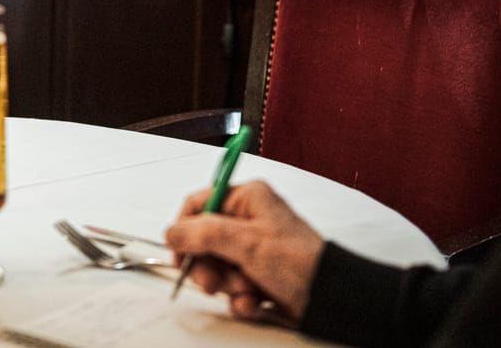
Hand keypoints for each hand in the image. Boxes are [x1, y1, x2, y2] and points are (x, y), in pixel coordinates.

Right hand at [164, 181, 324, 322]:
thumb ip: (203, 234)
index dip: (184, 230)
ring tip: (246, 290)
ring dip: (227, 284)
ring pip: (216, 266)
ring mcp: (253, 248)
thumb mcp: (246, 243)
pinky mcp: (257, 273)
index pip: (198, 204)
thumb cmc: (300, 263)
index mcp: (247, 198)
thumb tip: (172, 232)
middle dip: (209, 266)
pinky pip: (232, 285)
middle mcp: (248, 219)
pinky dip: (240, 298)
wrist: (329, 298)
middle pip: (203, 240)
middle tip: (214, 282)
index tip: (180, 254)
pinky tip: (254, 302)